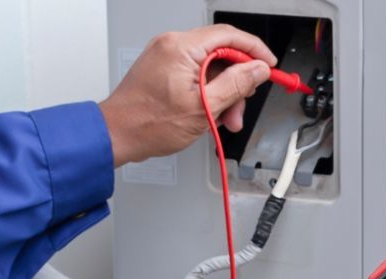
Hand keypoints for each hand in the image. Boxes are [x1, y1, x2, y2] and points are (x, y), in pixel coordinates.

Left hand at [100, 25, 277, 166]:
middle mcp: (172, 45)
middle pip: (222, 53)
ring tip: (225, 119)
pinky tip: (210, 113)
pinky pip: (197, 74)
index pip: (230, 36)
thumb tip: (258, 69)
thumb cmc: (148, 124)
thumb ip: (236, 84)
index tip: (269, 66)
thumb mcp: (204, 108)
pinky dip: (209, 92)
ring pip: (211, 67)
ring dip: (224, 92)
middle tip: (241, 106)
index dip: (255, 50)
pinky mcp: (164, 68)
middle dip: (237, 81)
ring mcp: (167, 56)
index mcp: (181, 48)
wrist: (116, 135)